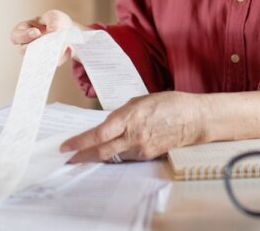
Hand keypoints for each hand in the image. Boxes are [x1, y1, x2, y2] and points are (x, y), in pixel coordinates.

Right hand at [10, 9, 78, 63]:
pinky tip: (67, 50)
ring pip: (37, 59)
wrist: (69, 31)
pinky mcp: (49, 61)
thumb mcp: (54, 16)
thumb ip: (53, 22)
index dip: (24, 35)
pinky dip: (59, 57)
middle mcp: (27, 44)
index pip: (16, 35)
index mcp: (24, 30)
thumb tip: (53, 31)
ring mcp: (37, 54)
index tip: (36, 33)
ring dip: (47, 53)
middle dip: (35, 46)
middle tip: (46, 42)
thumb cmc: (56, 21)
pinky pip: (51, 63)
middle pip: (23, 50)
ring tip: (58, 46)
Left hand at [60, 92, 207, 162]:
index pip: (99, 134)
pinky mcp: (147, 155)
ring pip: (112, 156)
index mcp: (130, 117)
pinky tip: (107, 152)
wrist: (194, 119)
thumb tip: (106, 124)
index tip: (66, 146)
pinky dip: (113, 155)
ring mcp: (141, 148)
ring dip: (96, 155)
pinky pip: (125, 157)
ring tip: (83, 154)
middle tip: (68, 158)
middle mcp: (134, 136)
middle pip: (101, 150)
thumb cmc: (169, 104)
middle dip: (82, 155)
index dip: (80, 142)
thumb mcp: (140, 101)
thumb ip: (122, 114)